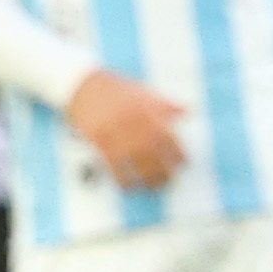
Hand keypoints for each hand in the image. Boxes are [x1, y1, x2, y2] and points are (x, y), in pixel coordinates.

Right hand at [63, 69, 186, 189]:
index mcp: (148, 108)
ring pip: (136, 161)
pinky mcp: (99, 140)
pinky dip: (122, 179)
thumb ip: (166, 104)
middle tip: (170, 180)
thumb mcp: (144, 91)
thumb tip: (189, 112)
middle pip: (155, 151)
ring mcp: (116, 130)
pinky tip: (128, 186)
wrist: (84, 84)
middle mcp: (134, 120)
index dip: (179, 153)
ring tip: (153, 187)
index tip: (184, 163)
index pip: (169, 136)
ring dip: (146, 178)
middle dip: (165, 170)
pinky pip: (113, 165)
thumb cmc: (115, 89)